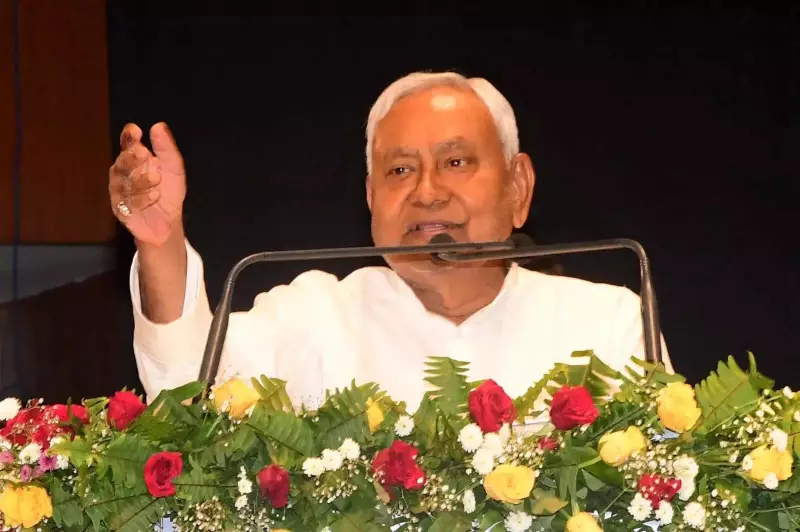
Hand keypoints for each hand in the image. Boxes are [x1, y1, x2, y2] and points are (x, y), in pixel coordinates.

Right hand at [109, 122, 185, 245]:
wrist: (169, 222)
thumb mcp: (173, 168)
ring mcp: (120, 191)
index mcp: (135, 159)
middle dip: (131, 157)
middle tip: (144, 154)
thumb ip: (166, 148)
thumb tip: (158, 125)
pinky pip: (127, 202)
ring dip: (141, 179)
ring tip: (156, 178)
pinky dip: (142, 198)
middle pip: (121, 161)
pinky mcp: (121, 210)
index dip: (129, 136)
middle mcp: (123, 173)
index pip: (127, 144)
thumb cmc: (169, 192)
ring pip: (123, 182)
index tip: (136, 131)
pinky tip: (154, 196)